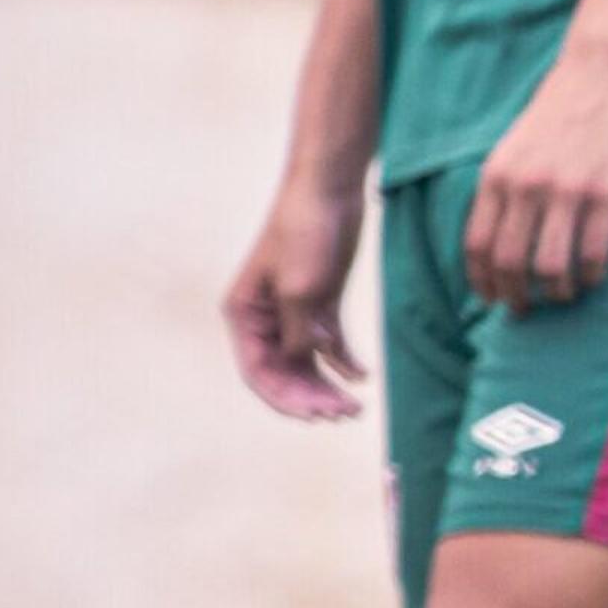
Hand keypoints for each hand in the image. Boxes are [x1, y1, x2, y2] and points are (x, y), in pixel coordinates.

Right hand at [221, 179, 368, 419]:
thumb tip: (306, 361)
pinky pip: (329, 345)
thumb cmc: (305, 232)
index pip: (258, 372)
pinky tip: (362, 377)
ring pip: (307, 363)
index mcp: (245, 315)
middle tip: (343, 414)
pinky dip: (344, 362)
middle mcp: (264, 319)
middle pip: (284, 373)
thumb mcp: (300, 287)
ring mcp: (293, 312)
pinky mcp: (321, 303)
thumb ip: (299, 330)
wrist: (329, 191)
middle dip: (311, 398)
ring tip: (354, 406)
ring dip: (327, 386)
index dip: (284, 399)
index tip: (313, 417)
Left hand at [464, 37, 607, 310]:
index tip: (492, 299)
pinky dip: (593, 274)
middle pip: (510, 263)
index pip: (477, 246)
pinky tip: (595, 276)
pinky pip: (595, 251)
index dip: (482, 282)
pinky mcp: (607, 193)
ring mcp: (568, 191)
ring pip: (552, 266)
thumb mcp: (513, 147)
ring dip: (557, 292)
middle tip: (526, 309)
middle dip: (516, 297)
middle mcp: (526, 187)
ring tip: (564, 295)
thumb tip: (497, 241)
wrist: (602, 71)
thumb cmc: (558, 108)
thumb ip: (502, 189)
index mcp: (496, 176)